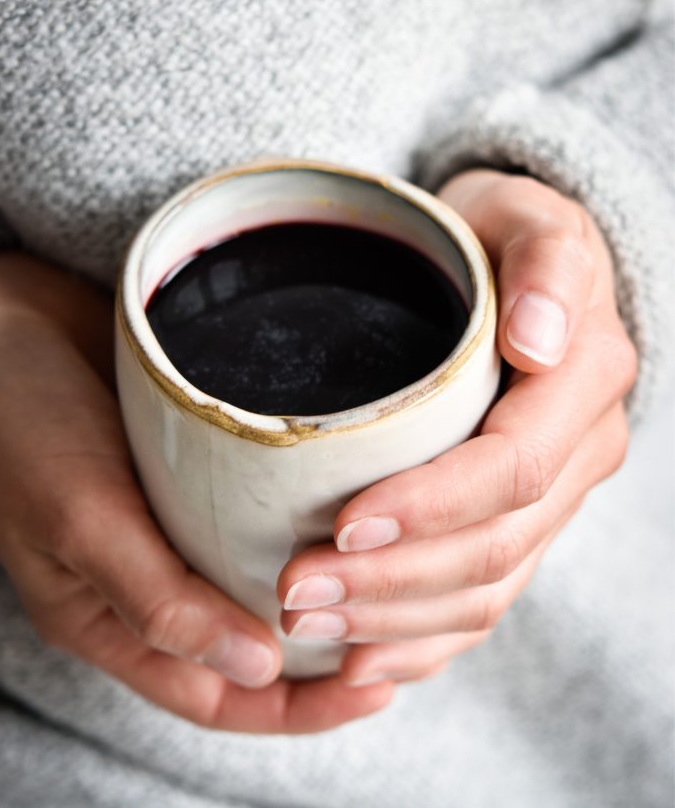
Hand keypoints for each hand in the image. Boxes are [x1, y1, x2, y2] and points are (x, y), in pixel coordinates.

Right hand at [0, 254, 393, 731]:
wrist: (10, 327)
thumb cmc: (23, 423)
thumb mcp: (79, 519)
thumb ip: (157, 600)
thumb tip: (259, 669)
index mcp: (111, 617)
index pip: (215, 694)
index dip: (297, 708)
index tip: (375, 687)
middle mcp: (151, 580)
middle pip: (248, 649)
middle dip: (324, 659)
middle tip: (402, 641)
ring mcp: (174, 526)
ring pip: (258, 587)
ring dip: (323, 596)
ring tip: (391, 588)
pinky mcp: (194, 474)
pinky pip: (256, 518)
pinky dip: (302, 528)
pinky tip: (351, 513)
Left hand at [278, 170, 636, 685]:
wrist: (515, 278)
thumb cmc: (501, 238)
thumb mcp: (526, 218)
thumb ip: (545, 263)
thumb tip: (539, 341)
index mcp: (582, 384)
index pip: (512, 469)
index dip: (430, 507)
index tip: (341, 523)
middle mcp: (578, 453)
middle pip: (493, 547)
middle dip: (392, 581)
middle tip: (295, 591)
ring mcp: (552, 500)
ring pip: (485, 591)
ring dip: (394, 622)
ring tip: (307, 623)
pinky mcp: (520, 525)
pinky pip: (484, 604)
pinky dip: (424, 644)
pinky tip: (363, 660)